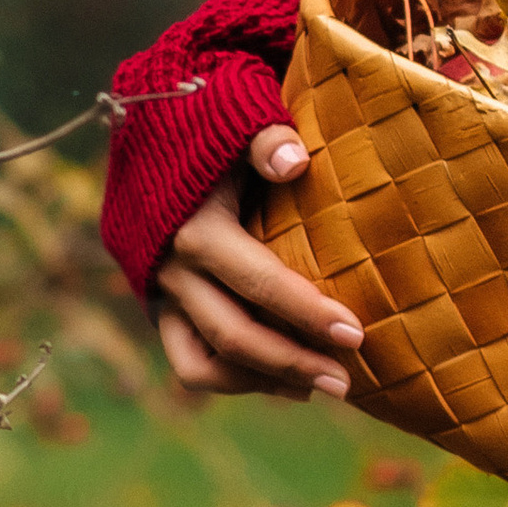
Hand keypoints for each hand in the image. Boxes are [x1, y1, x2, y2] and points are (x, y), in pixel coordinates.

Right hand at [150, 123, 365, 402]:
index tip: (357, 333)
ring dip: (260, 382)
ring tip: (316, 388)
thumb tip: (295, 163)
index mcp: (195, 229)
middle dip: (292, 364)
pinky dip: (232, 373)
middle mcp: (172, 270)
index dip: (308, 314)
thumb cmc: (212, 120)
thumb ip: (267, 140)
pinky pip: (189, 355)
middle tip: (346, 381)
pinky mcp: (158, 303)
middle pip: (233, 337)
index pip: (259, 285)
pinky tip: (280, 378)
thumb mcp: (238, 118)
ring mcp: (160, 292)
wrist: (150, 119)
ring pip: (201, 363)